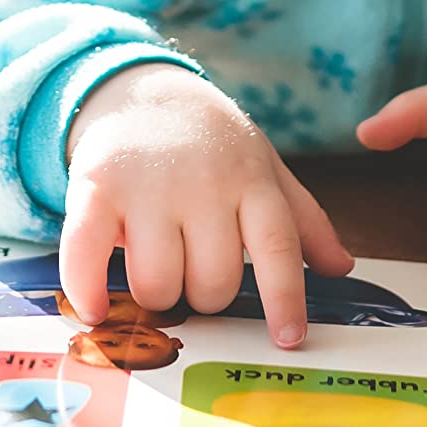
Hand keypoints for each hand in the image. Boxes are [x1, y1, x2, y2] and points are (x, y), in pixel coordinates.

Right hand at [61, 63, 352, 348]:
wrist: (140, 88)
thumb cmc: (209, 141)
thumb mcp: (262, 166)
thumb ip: (302, 220)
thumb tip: (340, 268)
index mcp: (250, 181)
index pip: (277, 247)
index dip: (285, 298)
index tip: (288, 338)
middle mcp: (202, 184)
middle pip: (211, 283)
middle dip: (204, 295)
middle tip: (193, 270)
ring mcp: (147, 186)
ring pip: (157, 284)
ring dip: (156, 294)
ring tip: (155, 265)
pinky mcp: (95, 186)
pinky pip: (86, 253)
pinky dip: (87, 290)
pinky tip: (94, 309)